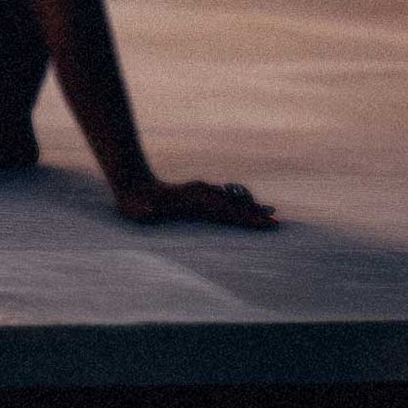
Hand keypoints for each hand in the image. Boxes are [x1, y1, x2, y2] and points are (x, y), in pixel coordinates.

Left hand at [114, 178, 277, 228]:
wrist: (131, 184)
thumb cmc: (134, 203)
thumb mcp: (137, 208)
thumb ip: (145, 210)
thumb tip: (147, 210)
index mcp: (193, 201)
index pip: (226, 211)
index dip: (245, 218)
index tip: (264, 224)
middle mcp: (200, 194)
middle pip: (234, 205)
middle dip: (255, 214)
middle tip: (277, 222)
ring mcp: (199, 192)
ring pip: (230, 200)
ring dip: (249, 207)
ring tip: (269, 211)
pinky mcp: (196, 194)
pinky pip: (222, 199)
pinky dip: (236, 204)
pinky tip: (244, 207)